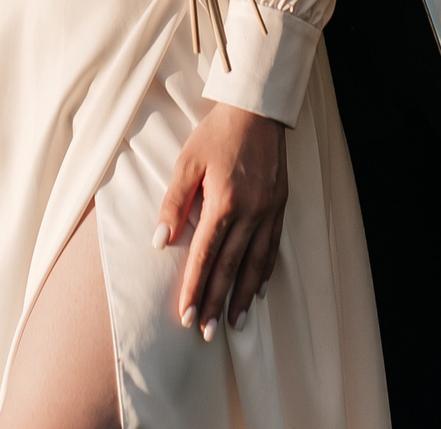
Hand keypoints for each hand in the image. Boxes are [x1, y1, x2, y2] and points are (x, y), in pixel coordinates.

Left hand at [156, 103, 287, 338]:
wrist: (257, 109)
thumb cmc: (217, 133)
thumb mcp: (188, 162)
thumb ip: (174, 204)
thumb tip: (160, 242)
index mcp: (224, 202)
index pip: (206, 256)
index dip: (194, 288)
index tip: (184, 315)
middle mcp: (250, 212)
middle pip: (230, 267)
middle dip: (216, 302)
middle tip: (205, 332)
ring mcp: (269, 210)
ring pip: (256, 263)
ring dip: (244, 296)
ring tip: (235, 322)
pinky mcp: (280, 205)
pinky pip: (273, 247)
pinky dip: (265, 271)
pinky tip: (259, 289)